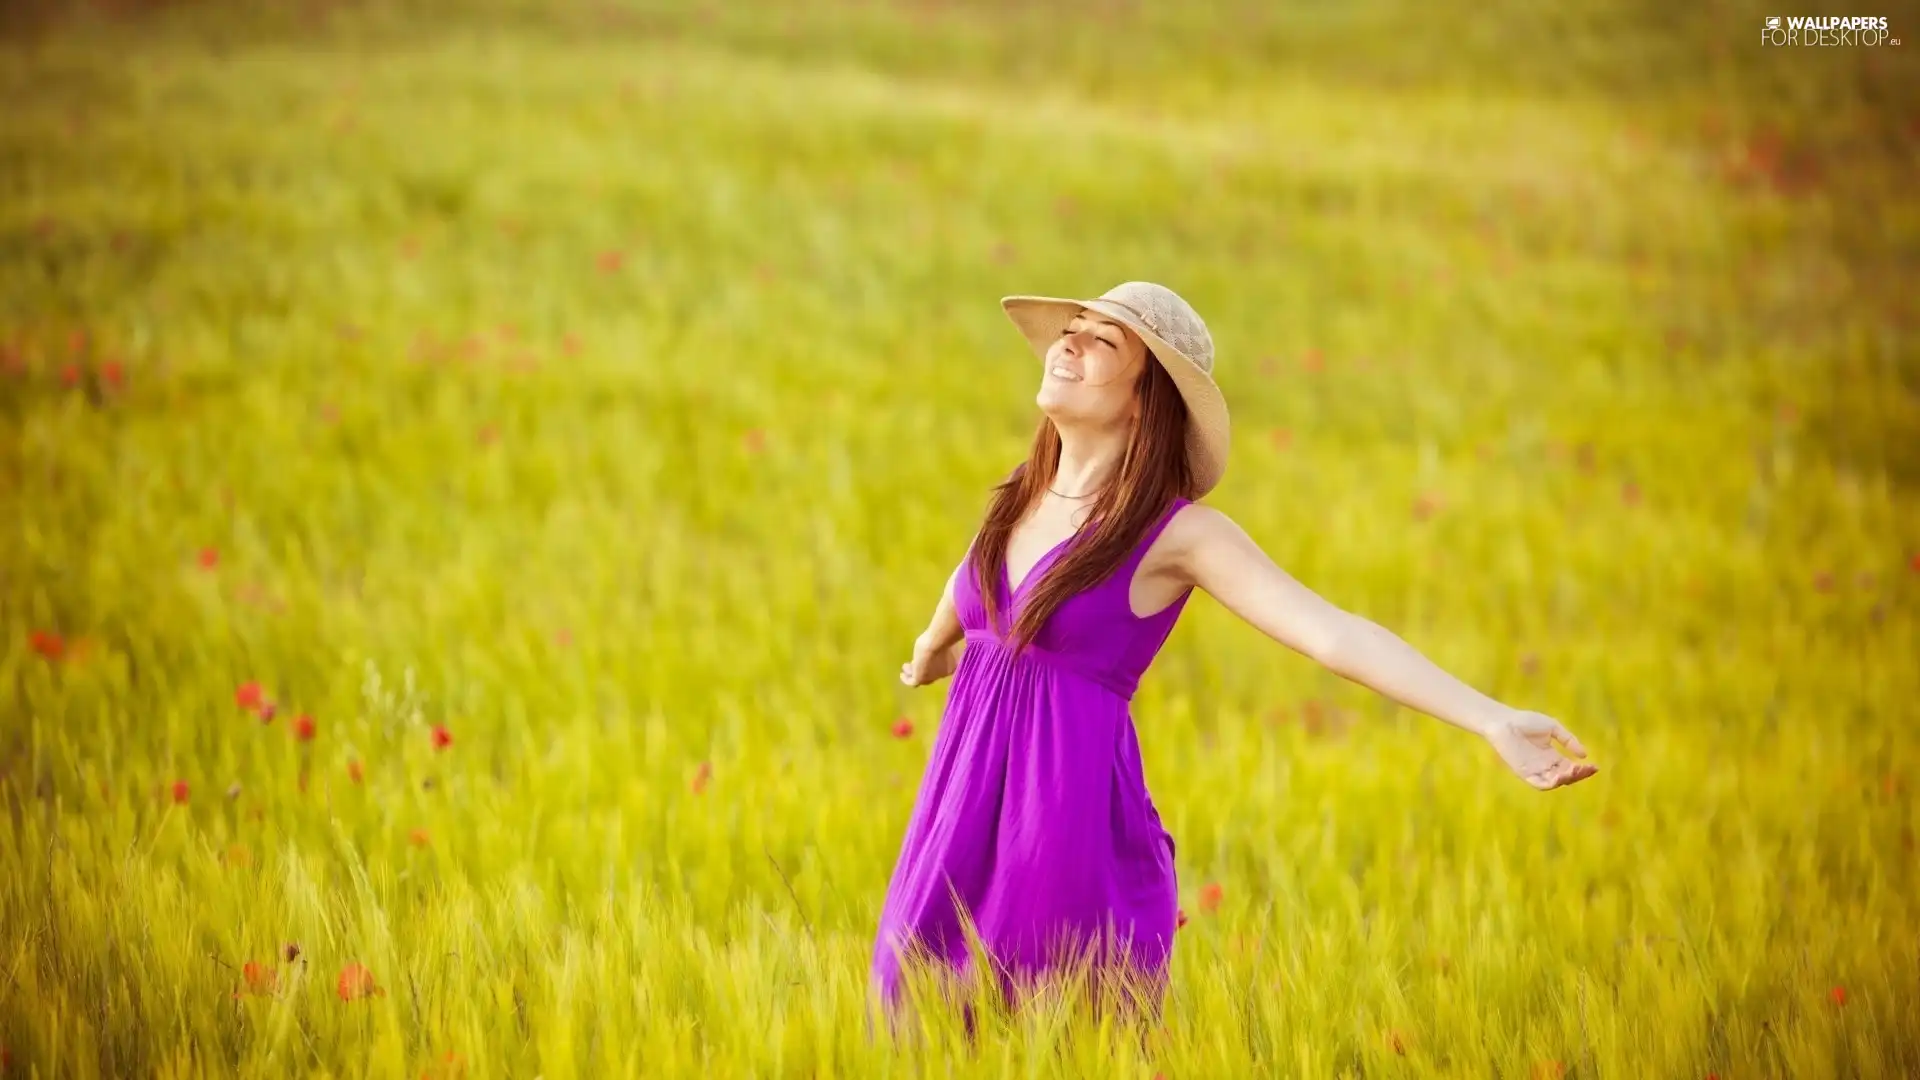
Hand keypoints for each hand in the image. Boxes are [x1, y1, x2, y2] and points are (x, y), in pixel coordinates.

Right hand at [899, 633, 961, 687]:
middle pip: (931, 674)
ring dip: (913, 673)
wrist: (938, 641)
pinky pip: (913, 682)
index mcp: (952, 665)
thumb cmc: (942, 637)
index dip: (932, 662)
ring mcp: (932, 677)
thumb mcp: (942, 639)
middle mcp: (943, 674)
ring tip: (906, 667)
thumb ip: (940, 642)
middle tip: (914, 662)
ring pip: (922, 679)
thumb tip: (938, 639)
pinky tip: (902, 674)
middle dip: (923, 668)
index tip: (925, 655)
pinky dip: (907, 679)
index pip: (940, 667)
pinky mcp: (920, 679)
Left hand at [1482, 709, 1597, 790]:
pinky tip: (1560, 776)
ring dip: (1566, 780)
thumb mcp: (1553, 728)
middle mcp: (1544, 766)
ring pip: (1555, 782)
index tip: (1595, 767)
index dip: (1583, 769)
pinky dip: (1550, 783)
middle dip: (1578, 775)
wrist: (1504, 721)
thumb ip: (1568, 740)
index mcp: (1552, 756)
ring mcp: (1535, 770)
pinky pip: (1539, 784)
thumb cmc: (1525, 721)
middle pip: (1566, 777)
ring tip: (1574, 772)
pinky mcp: (1524, 773)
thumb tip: (1585, 755)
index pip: (1571, 768)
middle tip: (1586, 769)